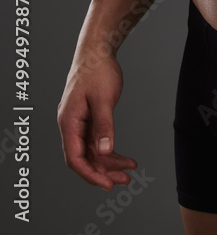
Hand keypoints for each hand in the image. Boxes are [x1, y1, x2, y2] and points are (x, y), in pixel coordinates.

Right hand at [57, 52, 137, 189]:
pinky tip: (123, 156)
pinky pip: (96, 140)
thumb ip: (104, 125)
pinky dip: (109, 149)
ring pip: (92, 151)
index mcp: (69, 121)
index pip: (75, 158)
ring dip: (109, 162)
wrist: (97, 50)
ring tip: (129, 171)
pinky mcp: (88, 118)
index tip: (107, 184)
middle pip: (84, 158)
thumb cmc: (97, 69)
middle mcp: (71, 125)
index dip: (90, 174)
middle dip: (103, 171)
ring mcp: (79, 122)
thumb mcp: (103, 98)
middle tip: (124, 181)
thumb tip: (104, 151)